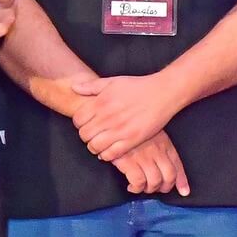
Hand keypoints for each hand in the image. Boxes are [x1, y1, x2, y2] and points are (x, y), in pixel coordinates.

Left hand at [69, 73, 186, 161]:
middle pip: (84, 135)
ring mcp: (120, 130)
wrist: (163, 93)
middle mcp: (108, 117)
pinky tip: (111, 149)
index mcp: (101, 102)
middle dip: (87, 136)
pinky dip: (107, 154)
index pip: (78, 120)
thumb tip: (73, 87)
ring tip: (102, 142)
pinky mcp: (132, 140)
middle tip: (95, 133)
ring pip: (94, 147)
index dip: (80, 123)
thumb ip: (91, 85)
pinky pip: (110, 154)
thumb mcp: (113, 81)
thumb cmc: (138, 86)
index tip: (87, 123)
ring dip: (95, 146)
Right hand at [113, 130, 190, 195]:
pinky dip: (136, 188)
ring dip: (150, 189)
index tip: (184, 191)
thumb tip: (168, 166)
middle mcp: (157, 151)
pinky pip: (138, 182)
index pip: (177, 165)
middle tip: (157, 189)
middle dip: (165, 188)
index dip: (181, 181)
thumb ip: (160, 149)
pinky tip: (132, 186)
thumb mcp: (151, 135)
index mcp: (164, 143)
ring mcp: (143, 156)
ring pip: (155, 182)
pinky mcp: (129, 162)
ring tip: (143, 187)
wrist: (114, 125)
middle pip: (169, 176)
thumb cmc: (132, 130)